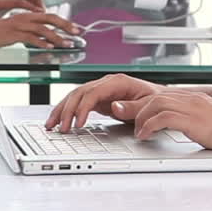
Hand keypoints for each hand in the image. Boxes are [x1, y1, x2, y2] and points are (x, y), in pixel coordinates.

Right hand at [0, 9, 80, 48]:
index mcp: (27, 15)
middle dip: (66, 26)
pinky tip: (50, 47)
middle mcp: (25, 17)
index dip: (65, 22)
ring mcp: (19, 25)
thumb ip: (30, 31)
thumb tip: (45, 37)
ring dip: (57, 37)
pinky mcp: (12, 34)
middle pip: (51, 18)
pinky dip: (41, 42)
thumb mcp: (16, 29)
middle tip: (78, 33)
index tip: (76, 29)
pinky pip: (30, 37)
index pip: (50, 16)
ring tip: (67, 44)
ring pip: (43, 28)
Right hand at [45, 74, 166, 132]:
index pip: (93, 92)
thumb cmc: (156, 102)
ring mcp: (101, 90)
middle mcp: (107, 83)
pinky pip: (79, 103)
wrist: (160, 100)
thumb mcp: (148, 105)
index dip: (83, 108)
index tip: (77, 124)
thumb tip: (114, 106)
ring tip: (51, 125)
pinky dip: (68, 111)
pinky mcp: (99, 99)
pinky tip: (60, 121)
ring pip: (75, 96)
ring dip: (62, 110)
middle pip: (80, 93)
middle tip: (60, 128)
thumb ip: (132, 107)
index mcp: (118, 82)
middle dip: (67, 110)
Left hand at [121, 90, 211, 163]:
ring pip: (156, 103)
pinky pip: (162, 118)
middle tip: (133, 123)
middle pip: (156, 96)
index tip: (139, 115)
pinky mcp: (193, 120)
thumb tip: (181, 130)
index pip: (165, 95)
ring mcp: (193, 108)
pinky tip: (146, 135)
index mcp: (197, 99)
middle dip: (140, 109)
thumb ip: (194, 123)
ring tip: (139, 132)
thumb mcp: (210, 125)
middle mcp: (194, 99)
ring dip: (142, 118)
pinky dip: (149, 126)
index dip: (147, 105)